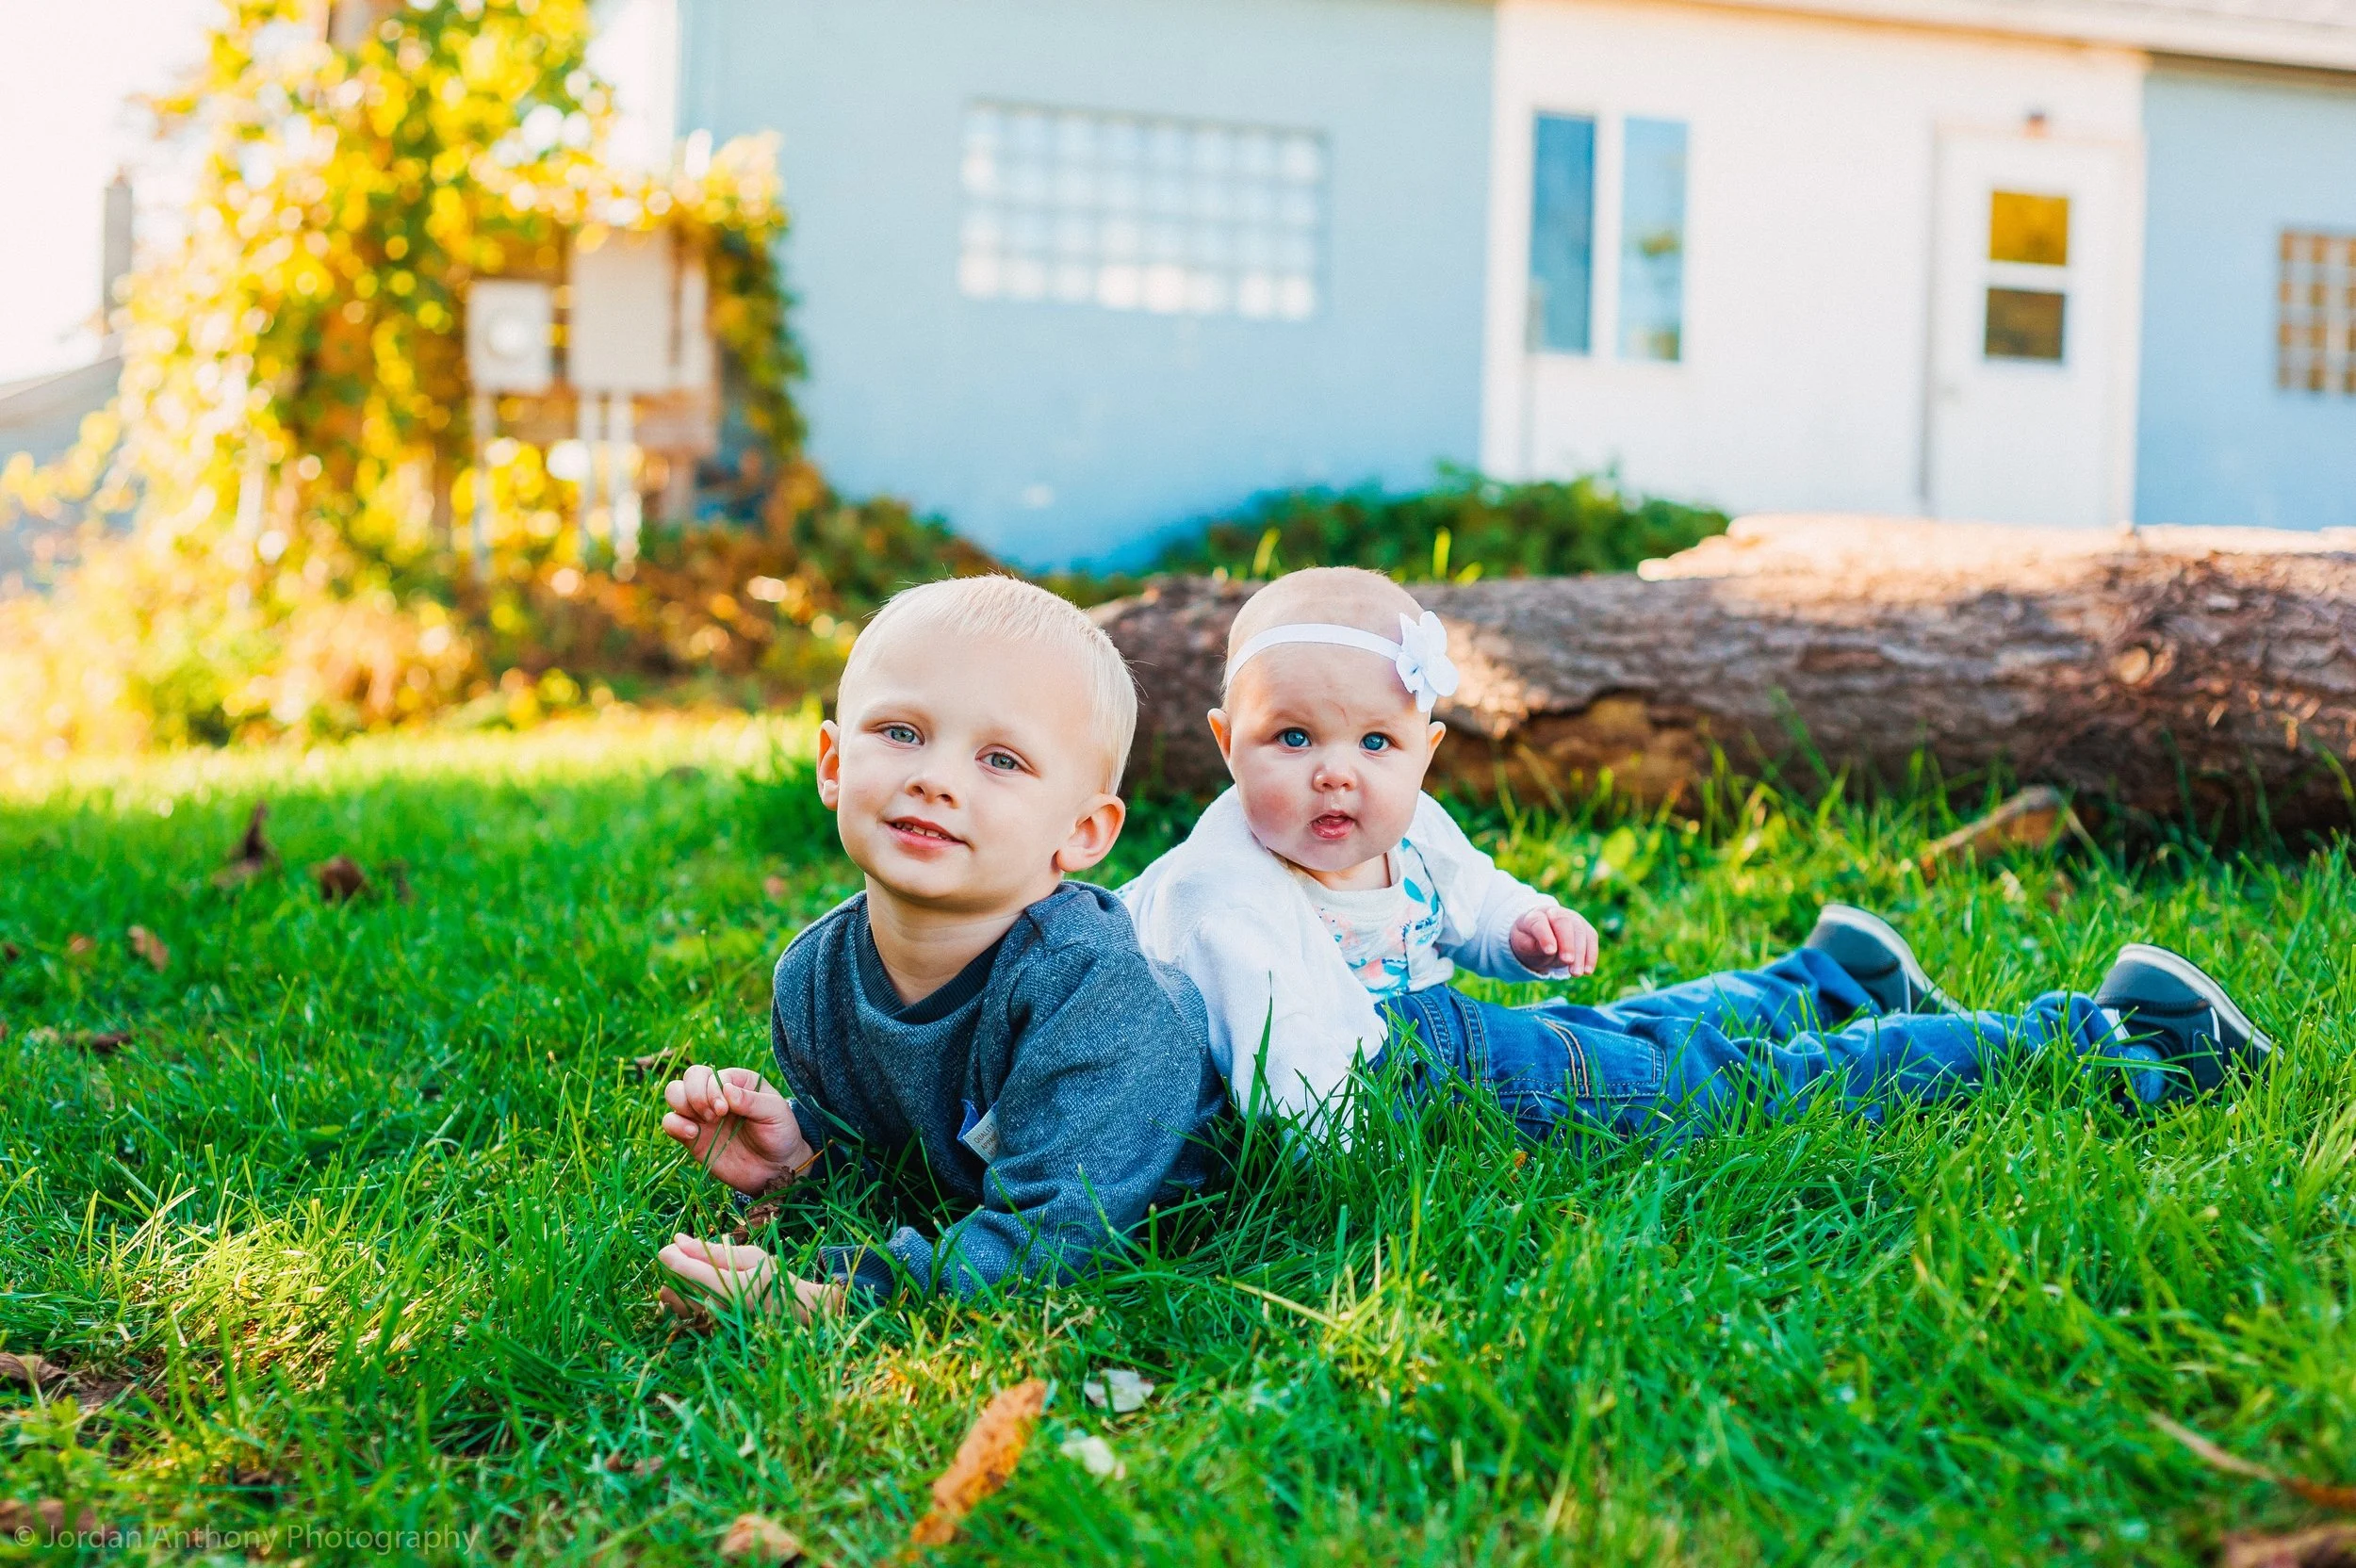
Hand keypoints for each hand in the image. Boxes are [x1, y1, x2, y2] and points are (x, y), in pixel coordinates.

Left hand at [658, 1235, 847, 1324]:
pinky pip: (683, 1318)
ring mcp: (712, 1326)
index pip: (685, 1270)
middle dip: (672, 1273)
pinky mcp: (710, 1334)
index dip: (670, 1256)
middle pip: (672, 1290)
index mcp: (728, 1288)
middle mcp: (716, 1310)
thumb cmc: (775, 1279)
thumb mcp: (750, 1257)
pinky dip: (682, 1303)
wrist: (795, 1313)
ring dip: (674, 1288)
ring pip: (673, 1306)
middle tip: (685, 1259)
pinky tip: (696, 1293)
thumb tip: (679, 1240)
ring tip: (691, 1276)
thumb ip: (713, 1250)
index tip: (668, 1246)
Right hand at [662, 1065, 814, 1195]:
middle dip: (695, 1094)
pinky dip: (674, 1124)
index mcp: (738, 1081)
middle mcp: (717, 1094)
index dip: (712, 1090)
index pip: (712, 1074)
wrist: (775, 1169)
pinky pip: (670, 1122)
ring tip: (701, 1125)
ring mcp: (703, 1115)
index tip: (725, 1110)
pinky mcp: (693, 1137)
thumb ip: (752, 1101)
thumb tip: (727, 1089)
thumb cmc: (780, 1134)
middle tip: (714, 1116)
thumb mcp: (775, 1114)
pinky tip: (693, 1134)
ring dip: (682, 1104)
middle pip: (690, 1077)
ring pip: (675, 1094)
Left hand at [1510, 904, 1598, 976]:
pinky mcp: (1584, 927)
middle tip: (1567, 962)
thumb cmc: (1528, 941)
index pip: (1540, 922)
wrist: (1537, 934)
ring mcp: (1571, 918)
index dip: (1545, 936)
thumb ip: (1532, 946)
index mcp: (1534, 916)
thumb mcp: (1523, 945)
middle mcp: (1554, 913)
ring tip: (1576, 973)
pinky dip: (1591, 955)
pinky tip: (1587, 971)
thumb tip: (1551, 951)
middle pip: (1563, 922)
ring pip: (1580, 930)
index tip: (1549, 951)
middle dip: (1567, 942)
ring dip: (1580, 953)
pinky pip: (1591, 937)